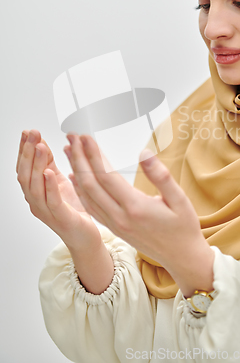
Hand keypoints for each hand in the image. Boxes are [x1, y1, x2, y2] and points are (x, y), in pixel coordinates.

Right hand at [16, 130, 100, 251]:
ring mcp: (46, 211)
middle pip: (25, 175)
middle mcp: (36, 202)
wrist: (85, 236)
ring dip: (36, 165)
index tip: (27, 132)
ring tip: (39, 148)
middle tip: (32, 135)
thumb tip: (41, 144)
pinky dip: (49, 185)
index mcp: (35, 192)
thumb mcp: (59, 182)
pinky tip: (49, 172)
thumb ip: (49, 165)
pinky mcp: (61, 218)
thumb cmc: (72, 210)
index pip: (24, 168)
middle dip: (27, 153)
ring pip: (34, 187)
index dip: (23, 150)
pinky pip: (51, 201)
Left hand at [65, 134, 214, 295]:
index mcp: (135, 207)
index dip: (94, 154)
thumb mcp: (179, 199)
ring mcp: (114, 224)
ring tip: (69, 149)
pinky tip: (74, 177)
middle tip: (72, 136)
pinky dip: (79, 190)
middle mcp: (119, 217)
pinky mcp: (113, 228)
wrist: (181, 257)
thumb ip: (160, 176)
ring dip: (76, 170)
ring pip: (86, 195)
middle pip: (90, 183)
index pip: (106, 176)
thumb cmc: (183, 227)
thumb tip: (144, 153)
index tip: (86, 136)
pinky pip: (90, 207)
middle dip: (79, 157)